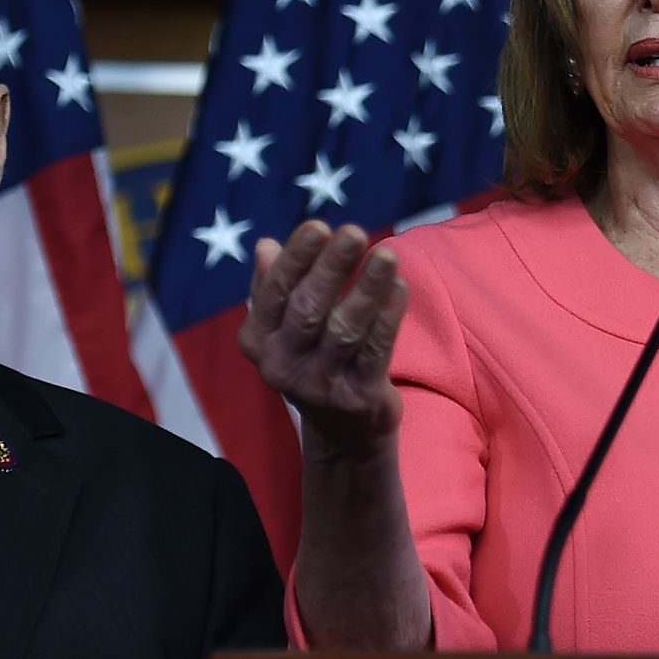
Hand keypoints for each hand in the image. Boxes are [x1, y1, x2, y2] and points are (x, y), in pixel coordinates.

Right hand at [238, 220, 407, 455]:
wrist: (342, 433)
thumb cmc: (312, 358)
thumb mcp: (284, 328)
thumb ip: (274, 287)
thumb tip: (265, 245)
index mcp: (258, 341)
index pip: (274, 293)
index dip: (296, 258)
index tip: (319, 225)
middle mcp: (282, 366)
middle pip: (307, 310)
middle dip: (331, 268)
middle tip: (354, 231)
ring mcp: (320, 385)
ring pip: (345, 330)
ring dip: (367, 289)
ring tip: (387, 254)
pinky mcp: (358, 398)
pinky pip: (376, 351)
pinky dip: (388, 317)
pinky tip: (400, 287)